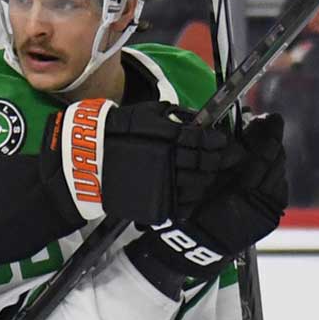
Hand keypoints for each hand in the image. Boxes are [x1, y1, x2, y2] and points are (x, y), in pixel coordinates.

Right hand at [38, 99, 241, 226]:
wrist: (86, 164)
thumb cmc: (113, 134)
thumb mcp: (143, 114)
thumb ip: (172, 116)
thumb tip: (196, 120)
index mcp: (169, 139)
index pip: (205, 141)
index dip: (220, 142)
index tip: (226, 141)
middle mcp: (171, 163)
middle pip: (207, 164)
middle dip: (223, 160)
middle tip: (232, 158)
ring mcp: (165, 187)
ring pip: (200, 185)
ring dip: (211, 179)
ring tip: (215, 174)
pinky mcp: (157, 205)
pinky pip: (184, 203)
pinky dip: (194, 197)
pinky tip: (197, 191)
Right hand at [127, 113, 287, 278]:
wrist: (198, 246)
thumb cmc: (191, 210)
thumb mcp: (205, 178)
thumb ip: (225, 157)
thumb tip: (241, 136)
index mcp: (241, 188)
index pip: (265, 152)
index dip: (269, 132)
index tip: (270, 118)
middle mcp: (259, 200)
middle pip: (276, 161)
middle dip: (273, 142)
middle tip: (267, 127)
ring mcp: (268, 211)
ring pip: (280, 175)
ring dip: (275, 159)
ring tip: (266, 148)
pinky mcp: (270, 219)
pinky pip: (279, 191)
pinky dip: (275, 178)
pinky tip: (266, 172)